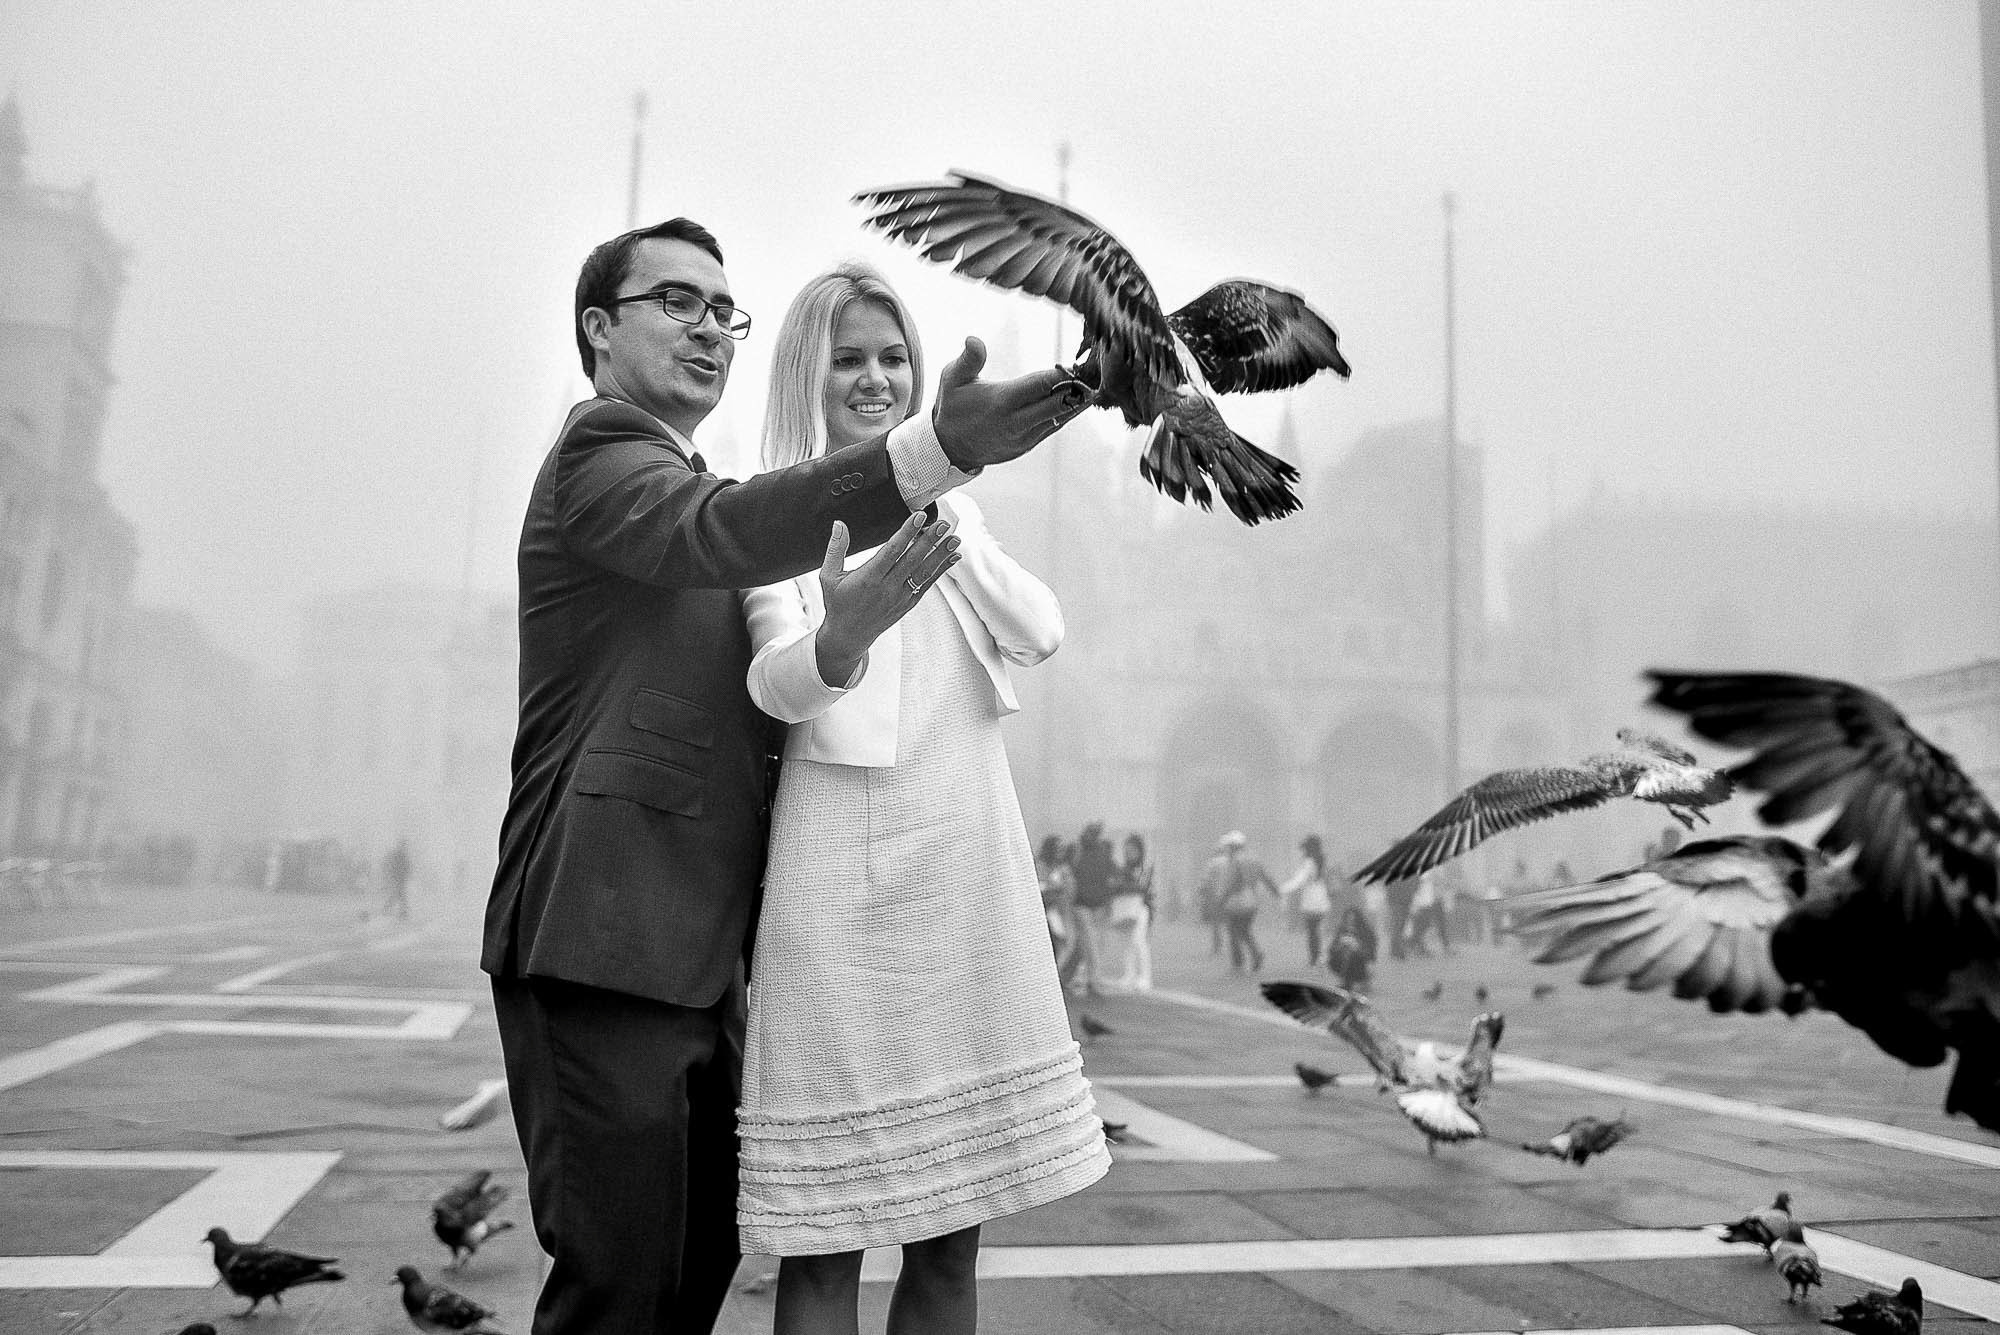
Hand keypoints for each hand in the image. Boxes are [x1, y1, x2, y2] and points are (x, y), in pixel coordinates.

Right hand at [814, 512, 960, 685]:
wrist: (848, 636)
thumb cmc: (838, 604)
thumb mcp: (829, 576)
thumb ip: (835, 549)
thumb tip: (839, 525)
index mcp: (868, 577)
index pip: (892, 550)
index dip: (907, 532)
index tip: (919, 517)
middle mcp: (887, 587)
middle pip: (913, 559)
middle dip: (930, 540)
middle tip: (943, 524)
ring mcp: (900, 596)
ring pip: (924, 572)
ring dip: (940, 555)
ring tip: (954, 540)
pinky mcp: (908, 603)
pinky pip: (927, 585)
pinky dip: (941, 571)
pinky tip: (952, 558)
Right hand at [932, 336, 1092, 470]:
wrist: (949, 449)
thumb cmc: (952, 408)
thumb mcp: (951, 379)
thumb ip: (968, 359)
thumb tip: (974, 339)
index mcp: (1002, 401)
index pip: (1041, 384)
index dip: (1062, 374)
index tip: (1078, 363)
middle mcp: (1017, 421)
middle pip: (1059, 403)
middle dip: (1078, 387)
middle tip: (1097, 372)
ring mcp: (1025, 436)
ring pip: (1062, 417)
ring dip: (1078, 401)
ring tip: (1096, 384)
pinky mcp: (1029, 445)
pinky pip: (1055, 427)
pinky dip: (1068, 412)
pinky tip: (1081, 399)